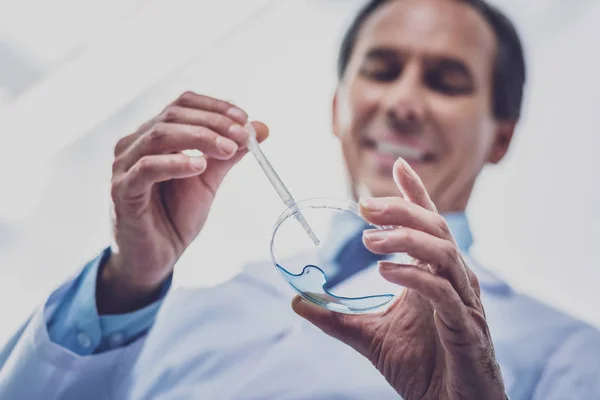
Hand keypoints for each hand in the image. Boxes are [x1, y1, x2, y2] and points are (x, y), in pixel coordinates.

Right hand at [99, 91, 268, 313]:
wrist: (157, 257)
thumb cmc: (176, 216)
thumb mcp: (209, 180)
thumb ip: (229, 154)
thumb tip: (261, 128)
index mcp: (153, 135)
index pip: (182, 104)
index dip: (215, 107)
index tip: (245, 119)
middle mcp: (134, 144)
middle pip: (173, 115)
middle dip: (213, 123)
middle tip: (242, 137)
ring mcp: (124, 166)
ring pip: (159, 135)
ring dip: (199, 138)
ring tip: (228, 150)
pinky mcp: (122, 191)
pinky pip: (147, 168)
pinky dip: (175, 163)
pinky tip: (199, 166)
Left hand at [292, 158, 505, 399]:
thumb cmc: (420, 368)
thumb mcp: (369, 336)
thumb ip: (336, 318)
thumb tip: (296, 301)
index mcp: (434, 275)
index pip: (428, 224)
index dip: (415, 194)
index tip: (397, 165)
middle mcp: (453, 280)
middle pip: (435, 228)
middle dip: (402, 209)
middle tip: (364, 205)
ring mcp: (463, 302)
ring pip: (443, 252)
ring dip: (405, 240)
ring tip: (368, 240)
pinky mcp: (466, 327)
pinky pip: (443, 292)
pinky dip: (414, 278)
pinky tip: (386, 272)